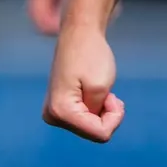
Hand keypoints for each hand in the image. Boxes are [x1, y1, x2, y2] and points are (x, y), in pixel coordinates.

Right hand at [42, 23, 124, 142]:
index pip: (100, 133)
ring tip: (98, 88)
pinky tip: (91, 90)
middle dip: (106, 114)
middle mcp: (52, 116)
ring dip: (101, 110)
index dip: (114, 116)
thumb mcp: (101, 87)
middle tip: (106, 91)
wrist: (79, 33)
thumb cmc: (91, 55)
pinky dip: (95, 108)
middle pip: (94, 132)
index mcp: (61, 112)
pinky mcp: (59, 108)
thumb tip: (93, 127)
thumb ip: (98, 114)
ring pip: (91, 127)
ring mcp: (54, 113)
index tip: (113, 95)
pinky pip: (85, 119)